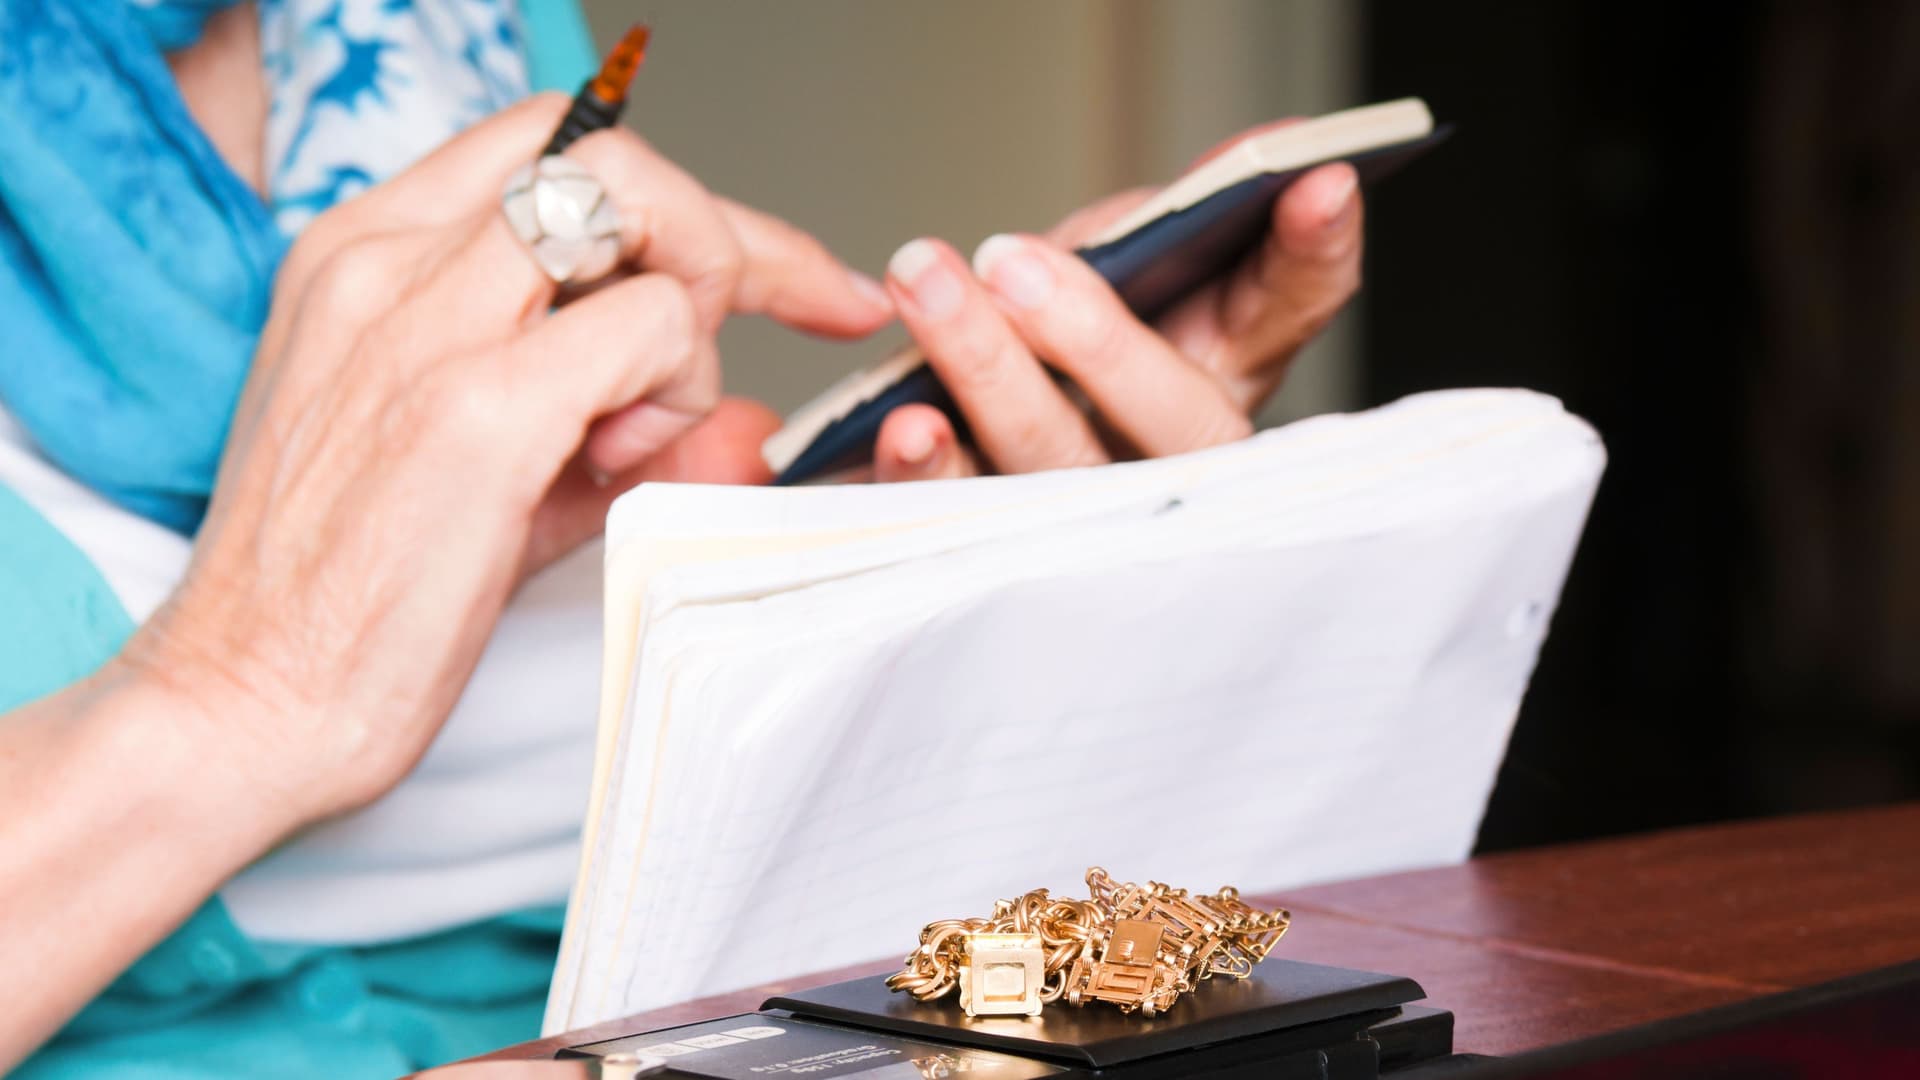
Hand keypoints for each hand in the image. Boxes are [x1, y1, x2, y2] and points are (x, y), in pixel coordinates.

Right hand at [120, 93, 889, 826]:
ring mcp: (428, 322)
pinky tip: (623, 464)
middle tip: (808, 313)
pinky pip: (651, 325)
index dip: (688, 202)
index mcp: (369, 252)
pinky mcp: (478, 406)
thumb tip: (749, 417)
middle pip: (615, 159)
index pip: (558, 148)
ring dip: (696, 315)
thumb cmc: (347, 597)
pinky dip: (680, 384)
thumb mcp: (486, 472)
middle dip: (732, 237)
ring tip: (643, 433)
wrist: (239, 703)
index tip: (788, 277)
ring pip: (640, 211)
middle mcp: (388, 258)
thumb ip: (617, 427)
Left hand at [869, 125, 1361, 479]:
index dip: (1314, 253)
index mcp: (1225, 371)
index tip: (1320, 181)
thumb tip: (1262, 157)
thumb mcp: (1118, 272)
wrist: (969, 445)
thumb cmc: (1059, 347)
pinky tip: (904, 424)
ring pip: (1056, 466)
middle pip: (1170, 421)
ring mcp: (1091, 520)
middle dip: (1095, 338)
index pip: (1296, 307)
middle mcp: (1176, 462)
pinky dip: (928, 473)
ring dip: (989, 376)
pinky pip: (962, 522)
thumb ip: (1167, 224)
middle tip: (1012, 261)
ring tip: (929, 289)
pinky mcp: (996, 550)